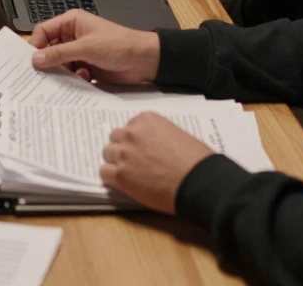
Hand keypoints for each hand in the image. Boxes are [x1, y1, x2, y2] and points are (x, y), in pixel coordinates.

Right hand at [29, 9, 160, 83]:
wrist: (145, 60)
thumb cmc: (118, 45)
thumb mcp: (86, 48)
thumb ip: (59, 54)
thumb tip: (35, 59)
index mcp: (71, 23)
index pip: (43, 32)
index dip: (36, 45)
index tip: (31, 61)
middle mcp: (73, 37)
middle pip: (49, 50)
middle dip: (48, 63)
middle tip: (41, 76)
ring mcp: (80, 53)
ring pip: (60, 65)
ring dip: (63, 73)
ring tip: (69, 78)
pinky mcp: (87, 67)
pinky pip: (71, 75)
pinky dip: (74, 79)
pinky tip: (84, 79)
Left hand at [100, 113, 214, 213]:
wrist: (198, 182)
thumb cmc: (196, 159)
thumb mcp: (177, 135)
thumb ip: (158, 135)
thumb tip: (151, 145)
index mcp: (146, 120)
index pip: (130, 125)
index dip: (136, 138)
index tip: (143, 147)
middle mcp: (131, 133)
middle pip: (116, 137)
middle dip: (123, 147)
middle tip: (135, 160)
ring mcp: (123, 154)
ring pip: (107, 153)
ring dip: (116, 161)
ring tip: (130, 172)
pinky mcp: (120, 175)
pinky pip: (104, 172)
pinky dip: (112, 177)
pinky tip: (124, 182)